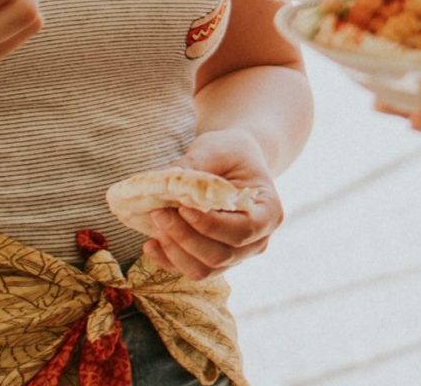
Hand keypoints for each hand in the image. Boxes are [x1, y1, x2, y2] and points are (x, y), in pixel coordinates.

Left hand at [136, 131, 285, 280]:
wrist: (234, 162)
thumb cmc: (230, 153)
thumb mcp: (217, 150)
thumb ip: (194, 165)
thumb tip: (165, 180)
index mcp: (269, 212)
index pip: (242, 231)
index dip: (210, 225)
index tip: (182, 207)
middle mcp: (257, 241)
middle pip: (221, 255)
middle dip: (185, 237)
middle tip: (158, 212)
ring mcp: (237, 256)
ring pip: (203, 270)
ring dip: (175, 250)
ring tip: (156, 222)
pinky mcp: (214, 262)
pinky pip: (189, 271)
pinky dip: (168, 261)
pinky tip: (151, 243)